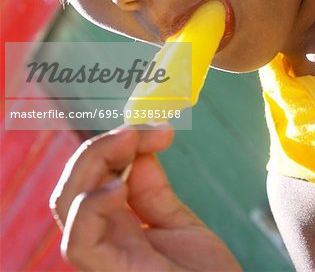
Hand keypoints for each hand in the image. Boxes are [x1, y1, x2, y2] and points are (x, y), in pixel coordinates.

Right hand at [50, 124, 240, 271]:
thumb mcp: (178, 223)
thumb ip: (153, 192)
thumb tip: (139, 150)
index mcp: (115, 226)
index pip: (91, 177)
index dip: (113, 145)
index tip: (152, 128)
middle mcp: (102, 238)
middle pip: (74, 184)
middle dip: (102, 146)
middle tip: (138, 131)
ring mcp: (103, 257)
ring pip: (66, 203)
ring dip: (94, 160)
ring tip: (130, 142)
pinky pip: (79, 241)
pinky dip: (92, 205)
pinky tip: (120, 187)